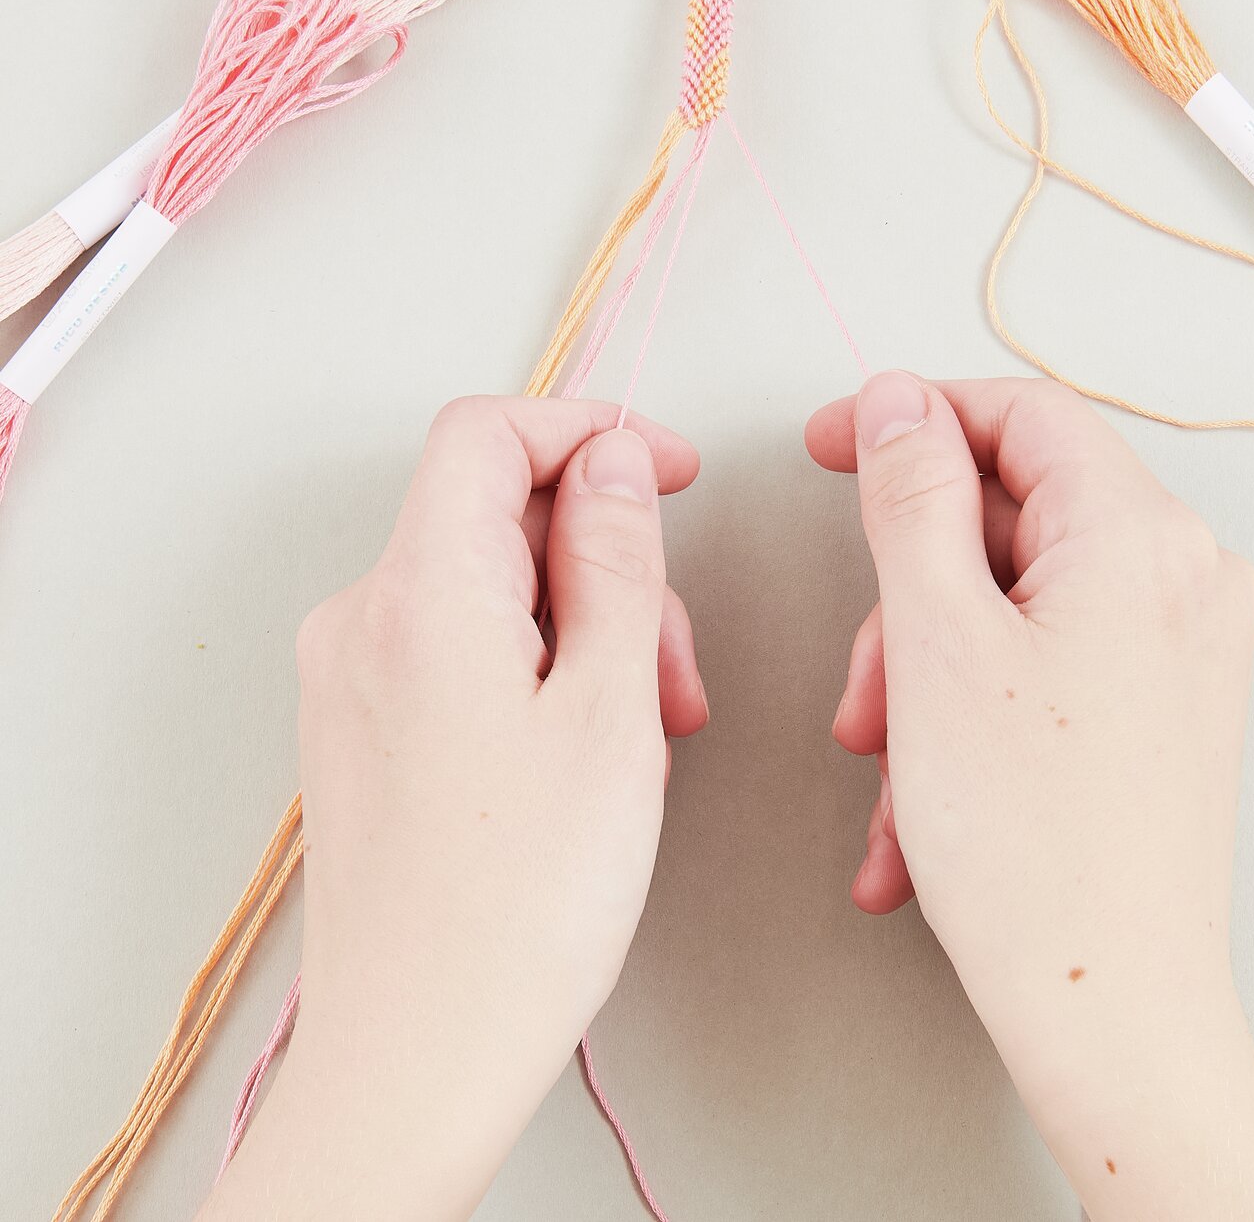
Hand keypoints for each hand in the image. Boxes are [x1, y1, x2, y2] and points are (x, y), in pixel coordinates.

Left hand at [202, 397, 706, 1221]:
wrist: (417, 1054)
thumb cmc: (518, 906)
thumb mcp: (613, 709)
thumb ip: (618, 560)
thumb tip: (613, 463)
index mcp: (420, 594)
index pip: (488, 431)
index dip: (588, 431)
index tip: (665, 468)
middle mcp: (363, 619)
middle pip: (496, 512)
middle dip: (603, 558)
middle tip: (669, 656)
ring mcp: (352, 674)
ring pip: (487, 583)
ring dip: (581, 621)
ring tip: (640, 722)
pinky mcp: (362, 724)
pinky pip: (457, 642)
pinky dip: (535, 662)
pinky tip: (582, 741)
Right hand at [807, 372, 1253, 1221]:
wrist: (1113, 1016)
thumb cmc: (1032, 844)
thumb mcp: (935, 640)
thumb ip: (909, 496)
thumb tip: (897, 402)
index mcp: (1142, 539)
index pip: (1020, 414)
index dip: (912, 418)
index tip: (829, 445)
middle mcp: (1184, 581)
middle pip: (1009, 520)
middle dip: (908, 598)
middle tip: (862, 687)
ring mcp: (1182, 650)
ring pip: (1013, 605)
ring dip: (925, 675)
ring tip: (888, 770)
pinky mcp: (1164, 710)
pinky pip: (1044, 667)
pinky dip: (968, 716)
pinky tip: (918, 809)